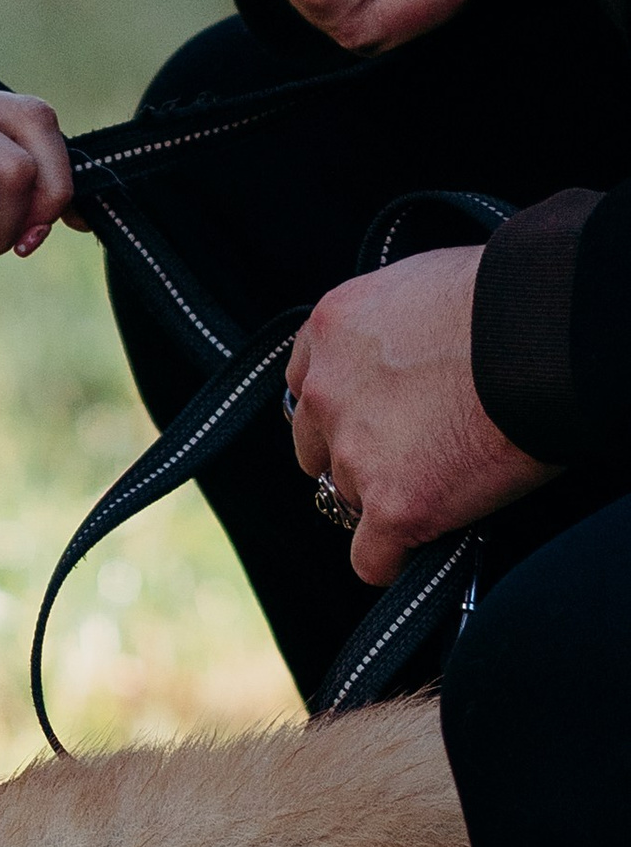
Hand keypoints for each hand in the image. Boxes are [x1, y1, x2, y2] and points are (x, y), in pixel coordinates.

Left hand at [286, 246, 552, 585]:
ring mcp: (354, 452)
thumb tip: (408, 354)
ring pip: (349, 500)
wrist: (538, 337)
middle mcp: (324, 392)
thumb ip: (391, 328)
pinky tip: (422, 546)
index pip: (308, 387)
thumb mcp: (419, 287)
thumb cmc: (504, 300)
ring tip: (443, 487)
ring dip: (386, 500)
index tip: (382, 418)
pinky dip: (394, 559)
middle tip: (414, 454)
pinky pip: (372, 559)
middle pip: (319, 449)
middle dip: (357, 456)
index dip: (346, 409)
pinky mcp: (394, 505)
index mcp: (329, 330)